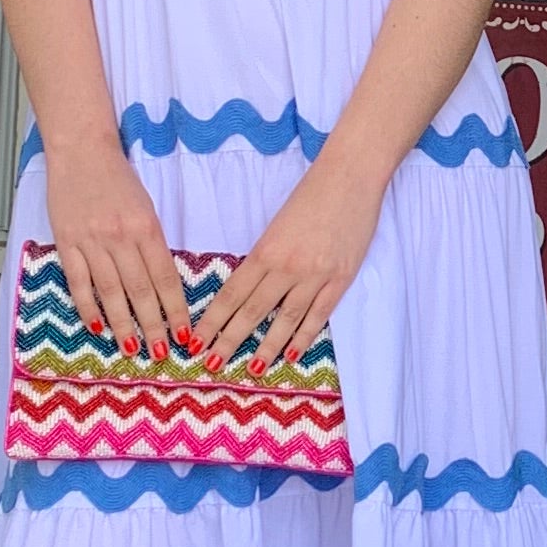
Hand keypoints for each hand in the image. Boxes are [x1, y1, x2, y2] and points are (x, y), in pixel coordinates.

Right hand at [42, 132, 192, 358]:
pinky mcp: (67, 242)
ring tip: (133, 348)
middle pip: (140, 291)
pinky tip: (97, 327)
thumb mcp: (146, 208)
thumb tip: (163, 286)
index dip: (175, 309)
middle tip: (162, 353)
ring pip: (110, 292)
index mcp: (146, 227)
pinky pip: (78, 283)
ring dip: (123, 324)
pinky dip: (88, 308)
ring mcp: (91, 241)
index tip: (184, 334)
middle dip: (154, 326)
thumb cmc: (117, 179)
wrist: (81, 151)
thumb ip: (152, 244)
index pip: (165, 278)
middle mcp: (121, 237)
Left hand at [195, 158, 385, 376]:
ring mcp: (315, 275)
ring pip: (285, 320)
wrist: (350, 176)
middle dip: (229, 342)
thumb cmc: (311, 195)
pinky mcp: (340, 278)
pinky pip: (318, 315)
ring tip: (254, 369)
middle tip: (211, 365)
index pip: (231, 295)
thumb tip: (249, 292)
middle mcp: (286, 267)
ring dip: (267, 348)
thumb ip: (265, 258)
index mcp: (265, 250)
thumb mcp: (278, 226)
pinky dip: (304, 337)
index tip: (196, 341)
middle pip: (252, 312)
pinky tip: (293, 354)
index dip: (212, 321)